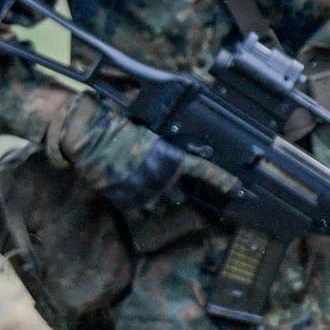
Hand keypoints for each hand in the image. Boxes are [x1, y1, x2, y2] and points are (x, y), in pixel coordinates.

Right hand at [53, 92, 233, 209]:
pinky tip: (127, 182)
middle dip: (176, 189)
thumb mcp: (152, 127)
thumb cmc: (120, 125)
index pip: (207, 172)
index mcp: (172, 158)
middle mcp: (163, 180)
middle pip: (181, 195)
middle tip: (162, 176)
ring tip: (143, 179)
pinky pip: (139, 205)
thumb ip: (170, 141)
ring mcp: (144, 194)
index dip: (225, 182)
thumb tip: (188, 137)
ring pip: (160, 203)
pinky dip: (136, 197)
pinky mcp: (126, 202)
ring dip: (157, 196)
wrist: (89, 138)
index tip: (239, 190)